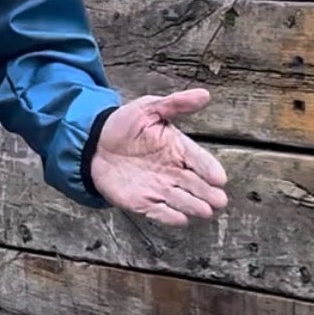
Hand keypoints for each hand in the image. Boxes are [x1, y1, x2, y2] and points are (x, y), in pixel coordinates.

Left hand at [90, 89, 227, 226]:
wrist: (94, 142)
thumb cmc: (125, 124)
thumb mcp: (149, 108)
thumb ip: (176, 103)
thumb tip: (205, 94)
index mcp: (179, 148)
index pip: (200, 160)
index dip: (210, 170)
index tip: (219, 178)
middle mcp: (174, 171)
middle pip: (197, 185)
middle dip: (209, 193)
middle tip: (218, 200)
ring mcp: (159, 188)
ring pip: (183, 201)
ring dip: (194, 206)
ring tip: (205, 210)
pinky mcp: (142, 202)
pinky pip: (160, 212)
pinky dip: (170, 217)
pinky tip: (181, 219)